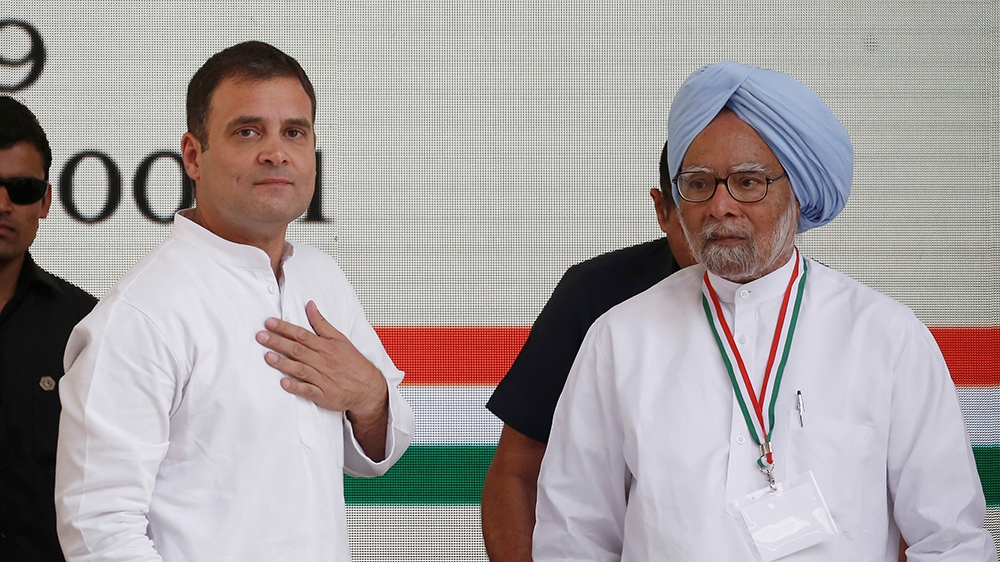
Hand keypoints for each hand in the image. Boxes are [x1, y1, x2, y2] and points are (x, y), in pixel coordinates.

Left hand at [256, 301, 387, 421]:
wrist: (369, 387)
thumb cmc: (353, 363)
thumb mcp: (339, 339)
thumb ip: (321, 323)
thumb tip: (310, 306)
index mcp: (326, 346)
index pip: (302, 334)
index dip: (284, 328)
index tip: (269, 323)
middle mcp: (323, 361)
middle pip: (297, 350)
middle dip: (278, 342)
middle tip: (261, 336)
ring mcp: (323, 379)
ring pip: (300, 369)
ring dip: (284, 363)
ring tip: (268, 356)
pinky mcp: (323, 395)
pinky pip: (308, 390)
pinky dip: (296, 387)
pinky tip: (284, 383)